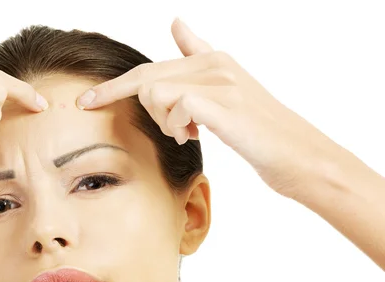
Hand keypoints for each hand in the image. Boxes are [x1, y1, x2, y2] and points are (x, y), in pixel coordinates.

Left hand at [76, 18, 336, 197]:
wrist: (299, 157)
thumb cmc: (260, 132)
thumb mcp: (228, 92)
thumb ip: (199, 59)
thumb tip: (176, 21)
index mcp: (213, 59)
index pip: (152, 67)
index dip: (115, 85)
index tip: (86, 102)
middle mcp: (214, 63)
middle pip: (145, 78)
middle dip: (122, 99)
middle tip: (149, 125)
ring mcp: (219, 80)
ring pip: (153, 92)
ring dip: (162, 121)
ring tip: (187, 134)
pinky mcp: (221, 102)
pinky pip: (173, 106)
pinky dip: (177, 126)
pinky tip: (195, 136)